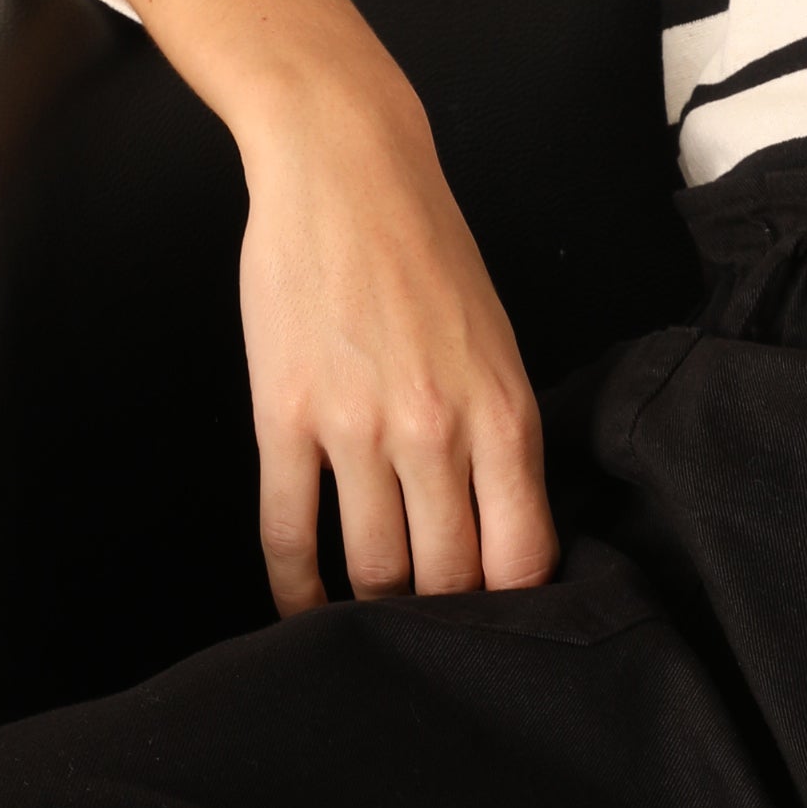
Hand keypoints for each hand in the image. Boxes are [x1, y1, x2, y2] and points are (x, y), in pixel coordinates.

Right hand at [234, 79, 556, 612]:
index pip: (523, 558)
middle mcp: (436, 430)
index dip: (513, 610)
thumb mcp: (498, 347)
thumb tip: (500, 535)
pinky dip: (296, 589)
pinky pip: (289, 533)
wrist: (346, 172)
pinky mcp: (284, 418)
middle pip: (446, 578)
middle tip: (433, 635)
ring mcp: (356, 428)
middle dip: (442, 619)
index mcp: (503, 414)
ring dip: (373, 612)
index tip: (499, 625)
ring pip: (371, 569)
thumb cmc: (429, 255)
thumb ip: (501, 441)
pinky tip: (303, 611)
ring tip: (373, 625)